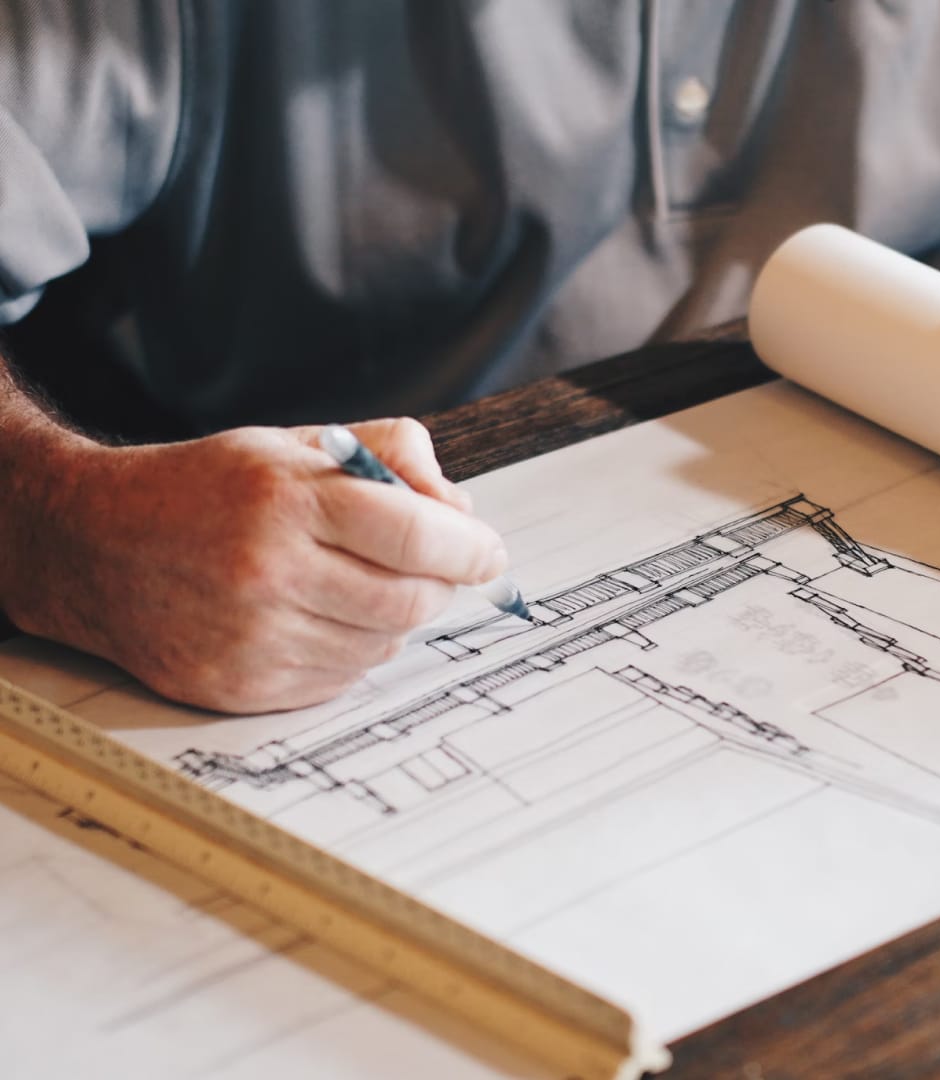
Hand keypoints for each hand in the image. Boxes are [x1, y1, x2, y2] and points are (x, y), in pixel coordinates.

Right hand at [2, 417, 504, 712]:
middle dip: (440, 585)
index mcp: (285, 498)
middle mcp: (268, 571)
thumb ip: (389, 454)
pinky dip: (353, 650)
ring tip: (357, 583)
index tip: (489, 554)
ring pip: (382, 645)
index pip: (414, 535)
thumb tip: (461, 509)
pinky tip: (321, 616)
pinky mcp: (241, 688)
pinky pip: (342, 679)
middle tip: (433, 567)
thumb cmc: (207, 488)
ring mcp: (253, 638)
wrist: (96, 546)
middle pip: (411, 600)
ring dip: (395, 618)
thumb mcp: (294, 443)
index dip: (469, 549)